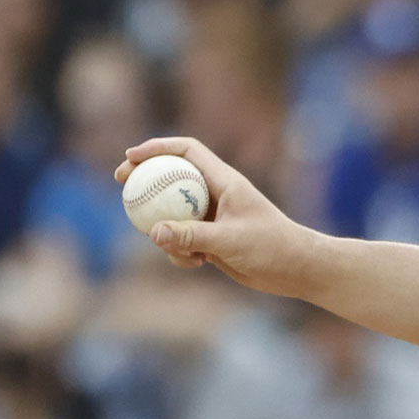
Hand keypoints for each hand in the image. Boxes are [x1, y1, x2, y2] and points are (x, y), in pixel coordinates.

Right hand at [115, 137, 317, 297]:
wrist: (296, 270)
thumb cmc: (273, 247)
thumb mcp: (231, 240)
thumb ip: (192, 236)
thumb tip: (153, 232)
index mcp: (225, 181)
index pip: (187, 151)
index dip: (158, 147)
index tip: (131, 156)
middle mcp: (216, 195)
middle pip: (170, 177)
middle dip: (145, 181)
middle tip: (122, 187)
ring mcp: (211, 217)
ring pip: (171, 214)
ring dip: (165, 231)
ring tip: (185, 252)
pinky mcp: (210, 239)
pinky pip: (181, 239)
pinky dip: (179, 252)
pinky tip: (198, 265)